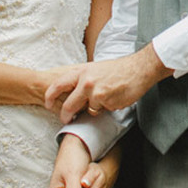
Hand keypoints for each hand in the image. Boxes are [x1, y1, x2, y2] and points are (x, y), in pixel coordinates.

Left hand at [44, 46, 170, 124]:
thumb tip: (70, 92)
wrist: (139, 68)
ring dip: (95, 108)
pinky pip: (103, 111)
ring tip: (107, 96)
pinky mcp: (107, 102)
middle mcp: (86, 82)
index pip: (57, 85)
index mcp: (81, 72)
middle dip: (66, 115)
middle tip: (66, 119)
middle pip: (68, 105)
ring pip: (88, 110)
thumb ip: (82, 79)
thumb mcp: (95, 69)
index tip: (48, 104)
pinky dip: (108, 107)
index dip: (50, 97)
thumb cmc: (118, 68)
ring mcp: (96, 93)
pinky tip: (116, 97)